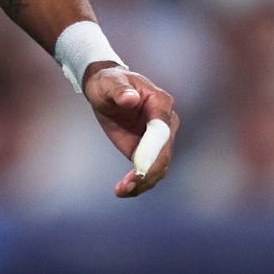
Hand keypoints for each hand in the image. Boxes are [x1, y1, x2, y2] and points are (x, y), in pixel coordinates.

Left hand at [83, 64, 177, 197]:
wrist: (107, 90)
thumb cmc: (109, 82)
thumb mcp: (109, 83)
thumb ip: (120, 90)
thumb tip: (130, 98)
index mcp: (161, 102)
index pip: (162, 130)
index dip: (152, 151)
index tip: (138, 168)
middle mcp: (166, 122)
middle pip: (164, 153)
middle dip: (147, 172)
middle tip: (126, 186)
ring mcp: (161, 138)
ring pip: (160, 166)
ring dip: (144, 182)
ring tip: (122, 190)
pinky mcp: (150, 150)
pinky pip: (150, 170)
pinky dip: (139, 182)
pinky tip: (124, 190)